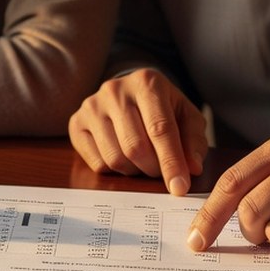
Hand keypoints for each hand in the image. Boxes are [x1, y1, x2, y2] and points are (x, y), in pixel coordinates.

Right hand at [69, 68, 208, 195]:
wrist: (129, 93)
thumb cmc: (162, 108)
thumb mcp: (186, 117)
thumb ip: (193, 140)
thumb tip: (192, 168)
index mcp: (147, 82)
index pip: (160, 129)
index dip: (171, 162)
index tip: (180, 188)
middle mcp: (115, 90)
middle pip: (135, 146)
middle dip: (153, 169)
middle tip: (161, 171)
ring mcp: (92, 106)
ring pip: (115, 158)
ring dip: (134, 171)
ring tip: (143, 163)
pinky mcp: (76, 123)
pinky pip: (97, 163)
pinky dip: (115, 171)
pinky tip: (124, 158)